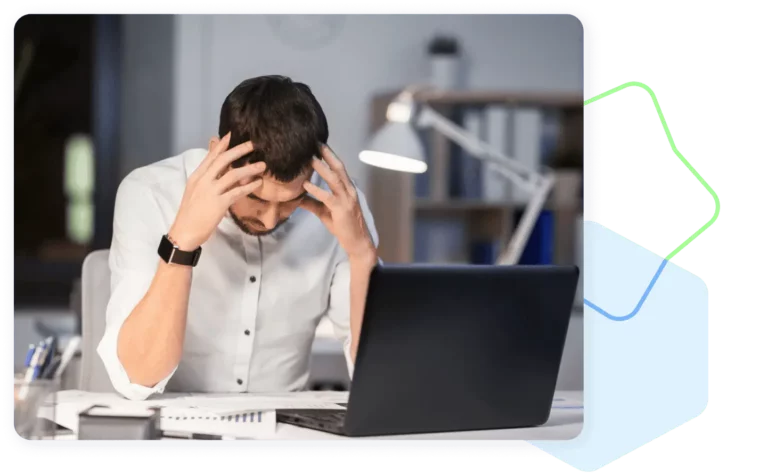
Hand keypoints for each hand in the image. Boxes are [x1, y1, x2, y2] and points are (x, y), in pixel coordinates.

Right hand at [168, 133, 265, 249]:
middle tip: (253, 144)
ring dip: (249, 168)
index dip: (222, 145)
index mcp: (197, 177)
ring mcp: (211, 192)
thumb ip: (207, 178)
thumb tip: (217, 169)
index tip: (232, 134)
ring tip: (262, 165)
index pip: (211, 156)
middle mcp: (203, 181)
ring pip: (233, 174)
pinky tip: (258, 183)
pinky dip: (249, 186)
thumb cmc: (190, 213)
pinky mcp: (219, 204)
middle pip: (223, 160)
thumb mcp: (195, 191)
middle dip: (239, 150)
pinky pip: (237, 192)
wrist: (184, 232)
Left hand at [299, 145, 375, 262]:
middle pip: (339, 168)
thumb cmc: (343, 226)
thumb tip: (297, 196)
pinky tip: (306, 185)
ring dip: (322, 168)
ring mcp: (347, 199)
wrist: (357, 242)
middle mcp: (349, 190)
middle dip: (328, 154)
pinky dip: (317, 190)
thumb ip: (313, 203)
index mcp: (347, 188)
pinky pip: (328, 197)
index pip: (339, 168)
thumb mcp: (325, 212)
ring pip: (334, 179)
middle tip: (315, 142)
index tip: (318, 144)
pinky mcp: (341, 210)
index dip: (329, 155)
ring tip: (310, 158)